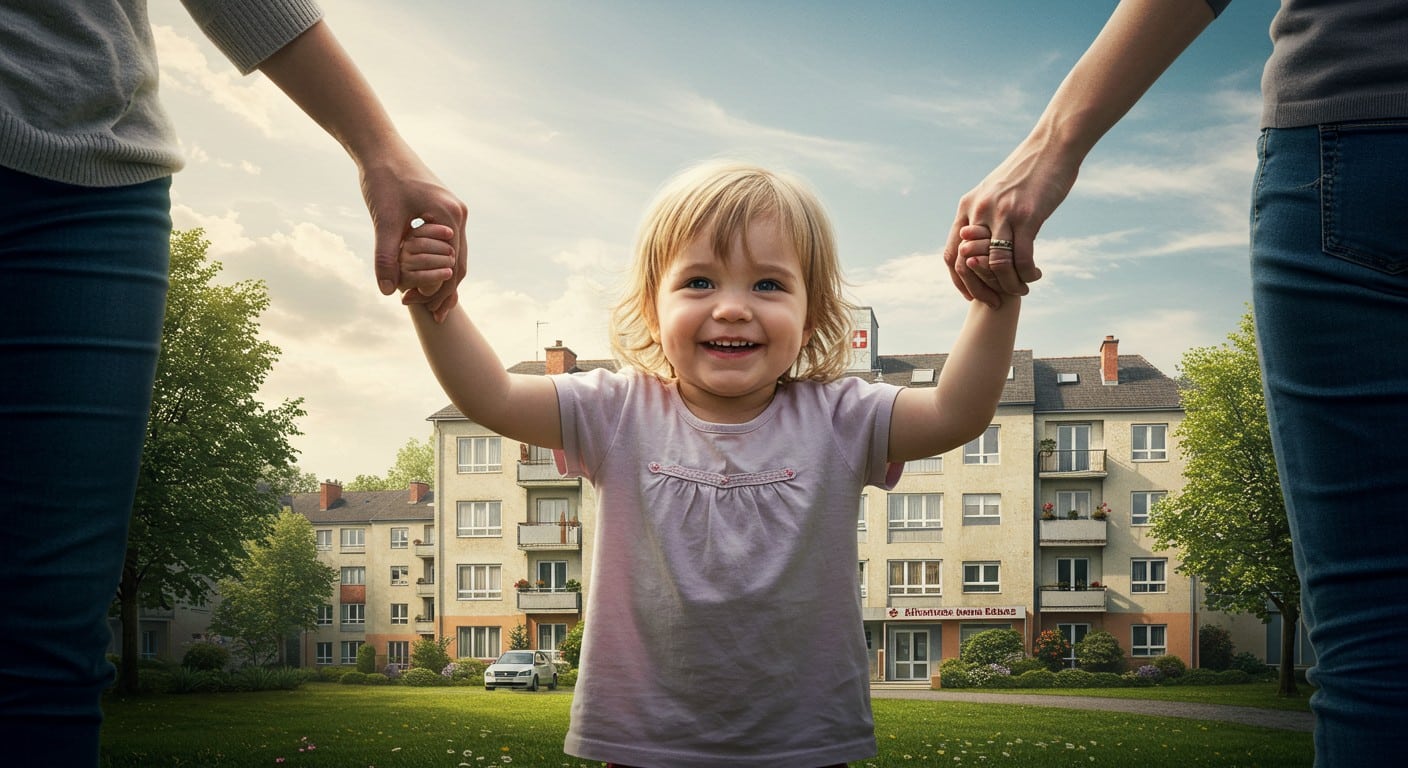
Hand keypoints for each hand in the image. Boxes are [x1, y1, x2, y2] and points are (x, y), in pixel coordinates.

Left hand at [361, 149, 467, 322]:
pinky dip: (439, 262)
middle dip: (446, 291)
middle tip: (433, 316)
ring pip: (456, 255)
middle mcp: (458, 214)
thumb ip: (386, 257)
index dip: (438, 291)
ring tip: (429, 301)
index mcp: (449, 216)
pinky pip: (448, 244)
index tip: (420, 308)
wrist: (381, 149)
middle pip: (459, 263)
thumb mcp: (384, 220)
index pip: (452, 266)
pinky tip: (426, 275)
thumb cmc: (382, 179)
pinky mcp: (444, 209)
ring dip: (444, 278)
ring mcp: (453, 211)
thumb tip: (387, 291)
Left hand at [943, 136, 1077, 306]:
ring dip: (1007, 285)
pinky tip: (1034, 276)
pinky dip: (1026, 274)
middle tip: (996, 301)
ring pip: (995, 265)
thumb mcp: (995, 191)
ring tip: (1020, 289)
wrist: (1052, 145)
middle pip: (968, 264)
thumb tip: (981, 239)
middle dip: (981, 289)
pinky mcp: (1027, 216)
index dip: (959, 280)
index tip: (972, 294)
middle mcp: (979, 211)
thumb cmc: (1026, 171)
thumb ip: (984, 214)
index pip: (951, 253)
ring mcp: (1002, 213)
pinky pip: (1021, 258)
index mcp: (967, 207)